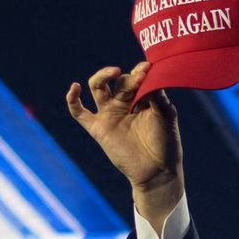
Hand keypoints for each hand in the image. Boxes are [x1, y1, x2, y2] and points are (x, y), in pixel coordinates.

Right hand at [64, 63, 181, 219]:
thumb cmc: (165, 142)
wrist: (157, 171)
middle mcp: (124, 103)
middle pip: (119, 80)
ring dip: (103, 76)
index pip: (135, 76)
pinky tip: (74, 87)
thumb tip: (147, 74)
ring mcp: (109, 114)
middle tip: (140, 79)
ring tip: (114, 72)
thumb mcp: (165, 114)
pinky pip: (79, 112)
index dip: (139, 70)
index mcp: (142, 97)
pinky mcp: (98, 128)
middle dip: (129, 78)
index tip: (147, 67)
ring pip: (98, 87)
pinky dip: (72, 99)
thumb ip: (156, 94)